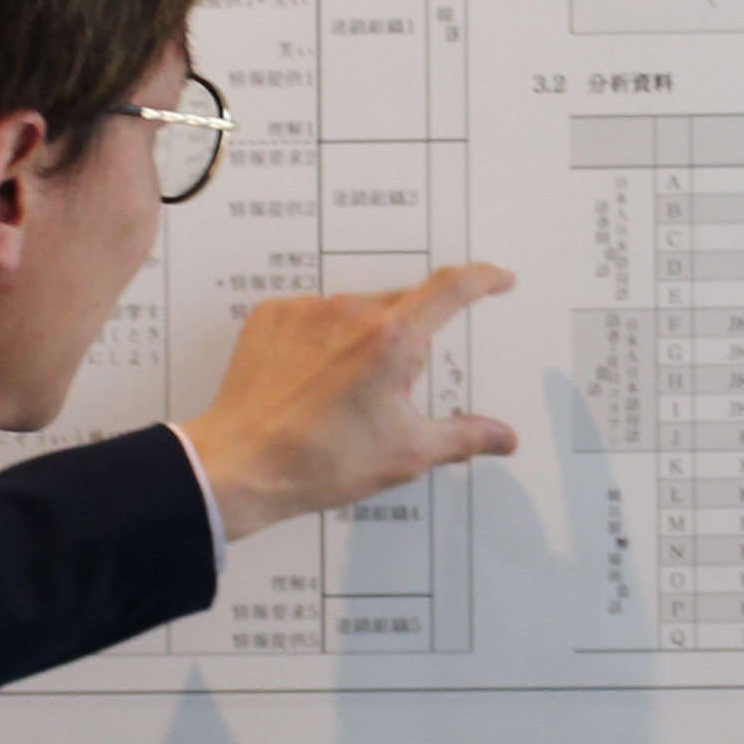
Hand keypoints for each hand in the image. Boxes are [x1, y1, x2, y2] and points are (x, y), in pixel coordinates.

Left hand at [178, 265, 519, 541]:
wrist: (240, 465)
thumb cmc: (319, 461)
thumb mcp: (406, 453)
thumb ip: (463, 437)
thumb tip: (504, 438)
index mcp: (392, 339)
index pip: (452, 289)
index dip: (483, 279)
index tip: (498, 278)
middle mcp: (350, 311)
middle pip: (402, 306)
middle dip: (408, 341)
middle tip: (390, 392)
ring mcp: (306, 310)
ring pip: (355, 313)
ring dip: (362, 341)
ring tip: (341, 396)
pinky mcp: (272, 317)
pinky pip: (313, 317)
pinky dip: (321, 341)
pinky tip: (310, 383)